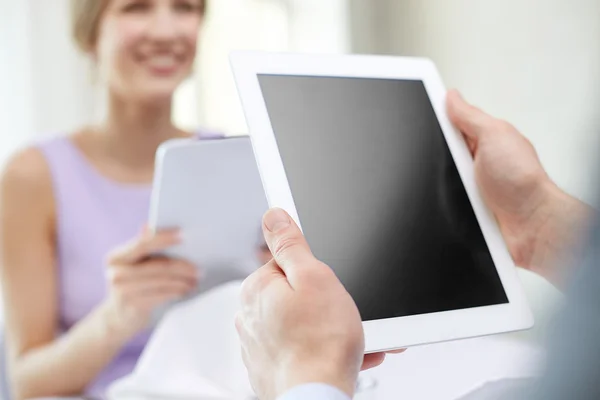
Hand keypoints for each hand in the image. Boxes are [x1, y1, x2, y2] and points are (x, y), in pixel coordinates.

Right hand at [101, 228, 197, 341]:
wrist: (116, 318)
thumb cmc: (131, 285)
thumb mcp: (132, 265)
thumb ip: (142, 247)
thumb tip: (149, 226)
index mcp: (116, 257)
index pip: (143, 244)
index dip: (164, 238)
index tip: (183, 234)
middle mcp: (116, 274)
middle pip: (158, 265)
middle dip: (182, 266)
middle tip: (199, 267)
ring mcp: (123, 291)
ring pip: (163, 281)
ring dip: (184, 280)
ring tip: (197, 278)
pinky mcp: (133, 306)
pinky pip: (162, 295)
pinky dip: (177, 291)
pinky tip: (186, 289)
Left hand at [236, 209, 364, 399]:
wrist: (317, 397)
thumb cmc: (320, 344)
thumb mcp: (314, 277)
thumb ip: (290, 244)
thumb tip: (273, 216)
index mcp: (257, 289)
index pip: (286, 262)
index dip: (315, 271)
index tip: (328, 284)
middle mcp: (251, 317)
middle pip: (295, 294)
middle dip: (323, 301)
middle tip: (340, 313)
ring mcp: (260, 346)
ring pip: (301, 323)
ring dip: (327, 328)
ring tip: (346, 338)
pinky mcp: (272, 368)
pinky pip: (301, 349)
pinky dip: (320, 350)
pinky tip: (340, 355)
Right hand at [447, 90, 563, 276]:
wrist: (530, 224)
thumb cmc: (522, 181)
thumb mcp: (494, 136)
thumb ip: (470, 116)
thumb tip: (452, 97)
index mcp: (485, 137)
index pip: (452, 121)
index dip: (438, 120)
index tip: (431, 124)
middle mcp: (479, 158)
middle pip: (441, 150)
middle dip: (438, 155)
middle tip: (456, 162)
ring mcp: (472, 182)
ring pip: (439, 175)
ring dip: (442, 181)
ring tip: (463, 186)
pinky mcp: (467, 203)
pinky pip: (443, 197)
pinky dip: (446, 200)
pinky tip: (459, 200)